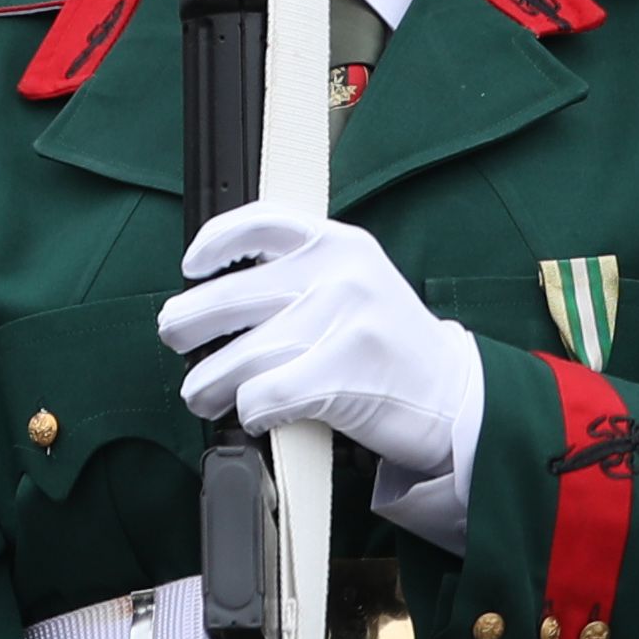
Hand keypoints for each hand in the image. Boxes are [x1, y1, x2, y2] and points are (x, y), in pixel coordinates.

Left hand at [157, 203, 486, 490]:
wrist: (458, 396)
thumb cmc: (388, 344)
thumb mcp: (354, 282)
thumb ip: (295, 273)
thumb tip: (205, 291)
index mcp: (337, 244)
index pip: (256, 224)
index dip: (211, 243)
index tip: (190, 269)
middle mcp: (338, 275)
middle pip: (223, 300)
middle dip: (184, 331)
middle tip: (179, 347)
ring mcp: (342, 323)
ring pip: (235, 358)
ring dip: (206, 386)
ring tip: (205, 396)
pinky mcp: (342, 375)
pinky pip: (261, 395)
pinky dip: (249, 412)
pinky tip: (257, 414)